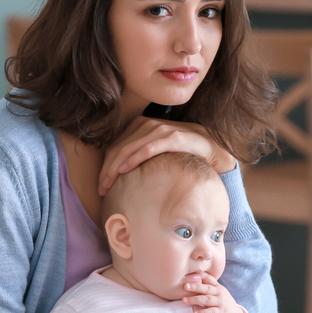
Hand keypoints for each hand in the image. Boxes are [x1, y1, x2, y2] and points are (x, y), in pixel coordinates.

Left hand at [98, 117, 235, 194]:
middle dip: (106, 169)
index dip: (105, 165)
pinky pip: (147, 148)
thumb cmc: (181, 152)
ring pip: (129, 148)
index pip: (115, 145)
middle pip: (118, 148)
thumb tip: (118, 173)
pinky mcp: (172, 137)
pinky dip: (133, 159)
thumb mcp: (157, 151)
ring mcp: (160, 129)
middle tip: (101, 189)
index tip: (100, 184)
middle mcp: (148, 124)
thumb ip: (140, 154)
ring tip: (108, 184)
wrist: (211, 149)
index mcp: (140, 125)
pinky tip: (124, 170)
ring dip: (115, 167)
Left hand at [183, 272, 244, 312]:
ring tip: (184, 300)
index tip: (189, 274)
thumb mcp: (215, 292)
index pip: (209, 278)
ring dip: (195, 300)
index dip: (200, 275)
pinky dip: (202, 312)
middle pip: (207, 288)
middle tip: (185, 286)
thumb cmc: (220, 302)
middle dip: (196, 286)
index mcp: (217, 286)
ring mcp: (220, 303)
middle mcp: (219, 293)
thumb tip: (189, 280)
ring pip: (207, 300)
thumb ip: (205, 287)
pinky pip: (211, 312)